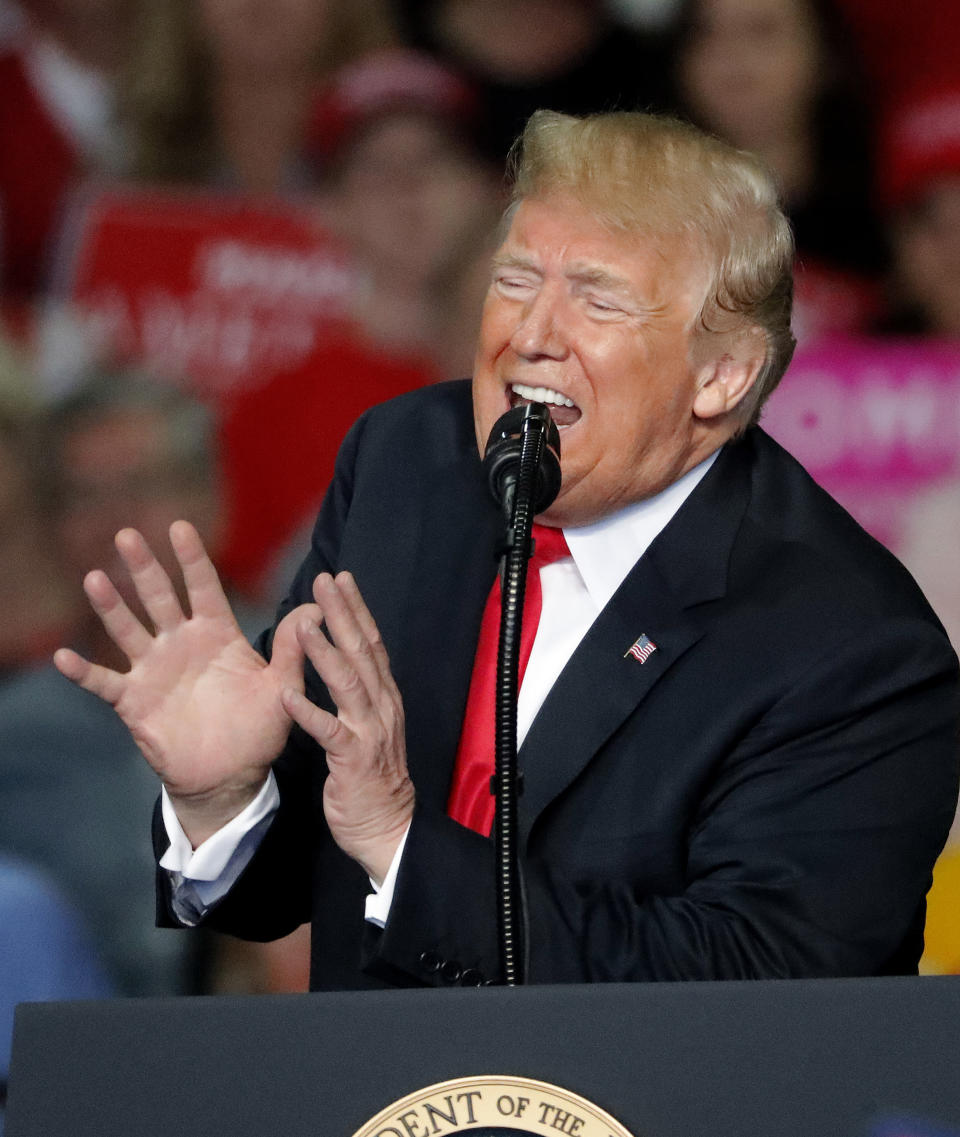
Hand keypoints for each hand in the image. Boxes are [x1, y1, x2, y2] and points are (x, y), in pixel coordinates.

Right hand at [54, 521, 315, 845]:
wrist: (231, 775)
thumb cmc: (258, 728)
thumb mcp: (281, 687)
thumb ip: (293, 649)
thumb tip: (318, 608)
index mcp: (217, 634)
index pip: (203, 587)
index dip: (192, 558)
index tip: (180, 527)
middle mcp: (181, 644)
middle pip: (159, 598)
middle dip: (144, 567)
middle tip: (127, 534)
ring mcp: (154, 670)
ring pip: (128, 630)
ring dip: (111, 606)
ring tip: (95, 579)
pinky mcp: (134, 701)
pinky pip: (105, 682)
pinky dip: (84, 671)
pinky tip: (63, 657)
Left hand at [280, 572, 413, 884]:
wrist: (387, 827)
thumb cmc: (371, 777)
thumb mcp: (368, 726)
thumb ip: (358, 694)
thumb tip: (340, 658)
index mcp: (384, 697)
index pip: (371, 644)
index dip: (357, 609)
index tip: (340, 579)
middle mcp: (382, 707)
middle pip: (362, 652)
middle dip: (343, 614)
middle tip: (325, 581)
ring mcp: (370, 732)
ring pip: (349, 683)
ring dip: (326, 652)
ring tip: (304, 624)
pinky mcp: (353, 759)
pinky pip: (328, 732)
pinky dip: (308, 712)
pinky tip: (287, 694)